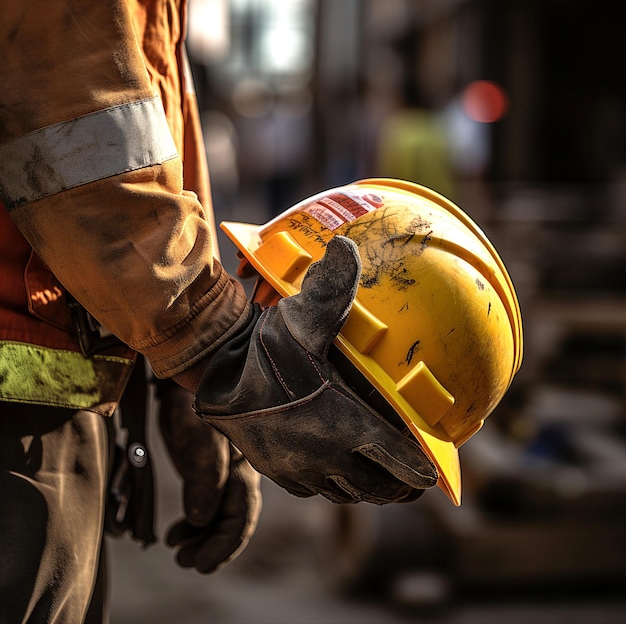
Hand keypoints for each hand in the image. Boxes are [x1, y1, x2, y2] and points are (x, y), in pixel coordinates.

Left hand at [157, 383, 261, 572]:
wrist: (181, 383)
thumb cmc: (192, 406)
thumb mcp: (198, 438)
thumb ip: (203, 478)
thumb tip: (201, 520)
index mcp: (244, 467)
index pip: (242, 514)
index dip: (224, 543)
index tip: (200, 564)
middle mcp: (238, 473)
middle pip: (233, 520)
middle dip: (212, 546)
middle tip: (185, 562)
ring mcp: (223, 473)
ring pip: (218, 516)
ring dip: (201, 538)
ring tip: (178, 551)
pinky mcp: (207, 471)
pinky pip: (206, 505)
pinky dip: (193, 523)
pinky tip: (176, 533)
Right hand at [195, 236, 437, 504]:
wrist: (212, 375)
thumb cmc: (262, 348)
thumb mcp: (300, 317)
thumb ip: (331, 288)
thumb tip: (347, 246)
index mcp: (343, 423)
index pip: (397, 459)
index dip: (420, 469)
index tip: (433, 471)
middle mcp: (325, 454)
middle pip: (376, 486)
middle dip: (399, 486)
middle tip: (412, 480)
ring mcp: (299, 469)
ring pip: (346, 492)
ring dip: (367, 487)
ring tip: (379, 478)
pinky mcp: (277, 473)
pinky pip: (315, 490)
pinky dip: (333, 485)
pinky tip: (336, 471)